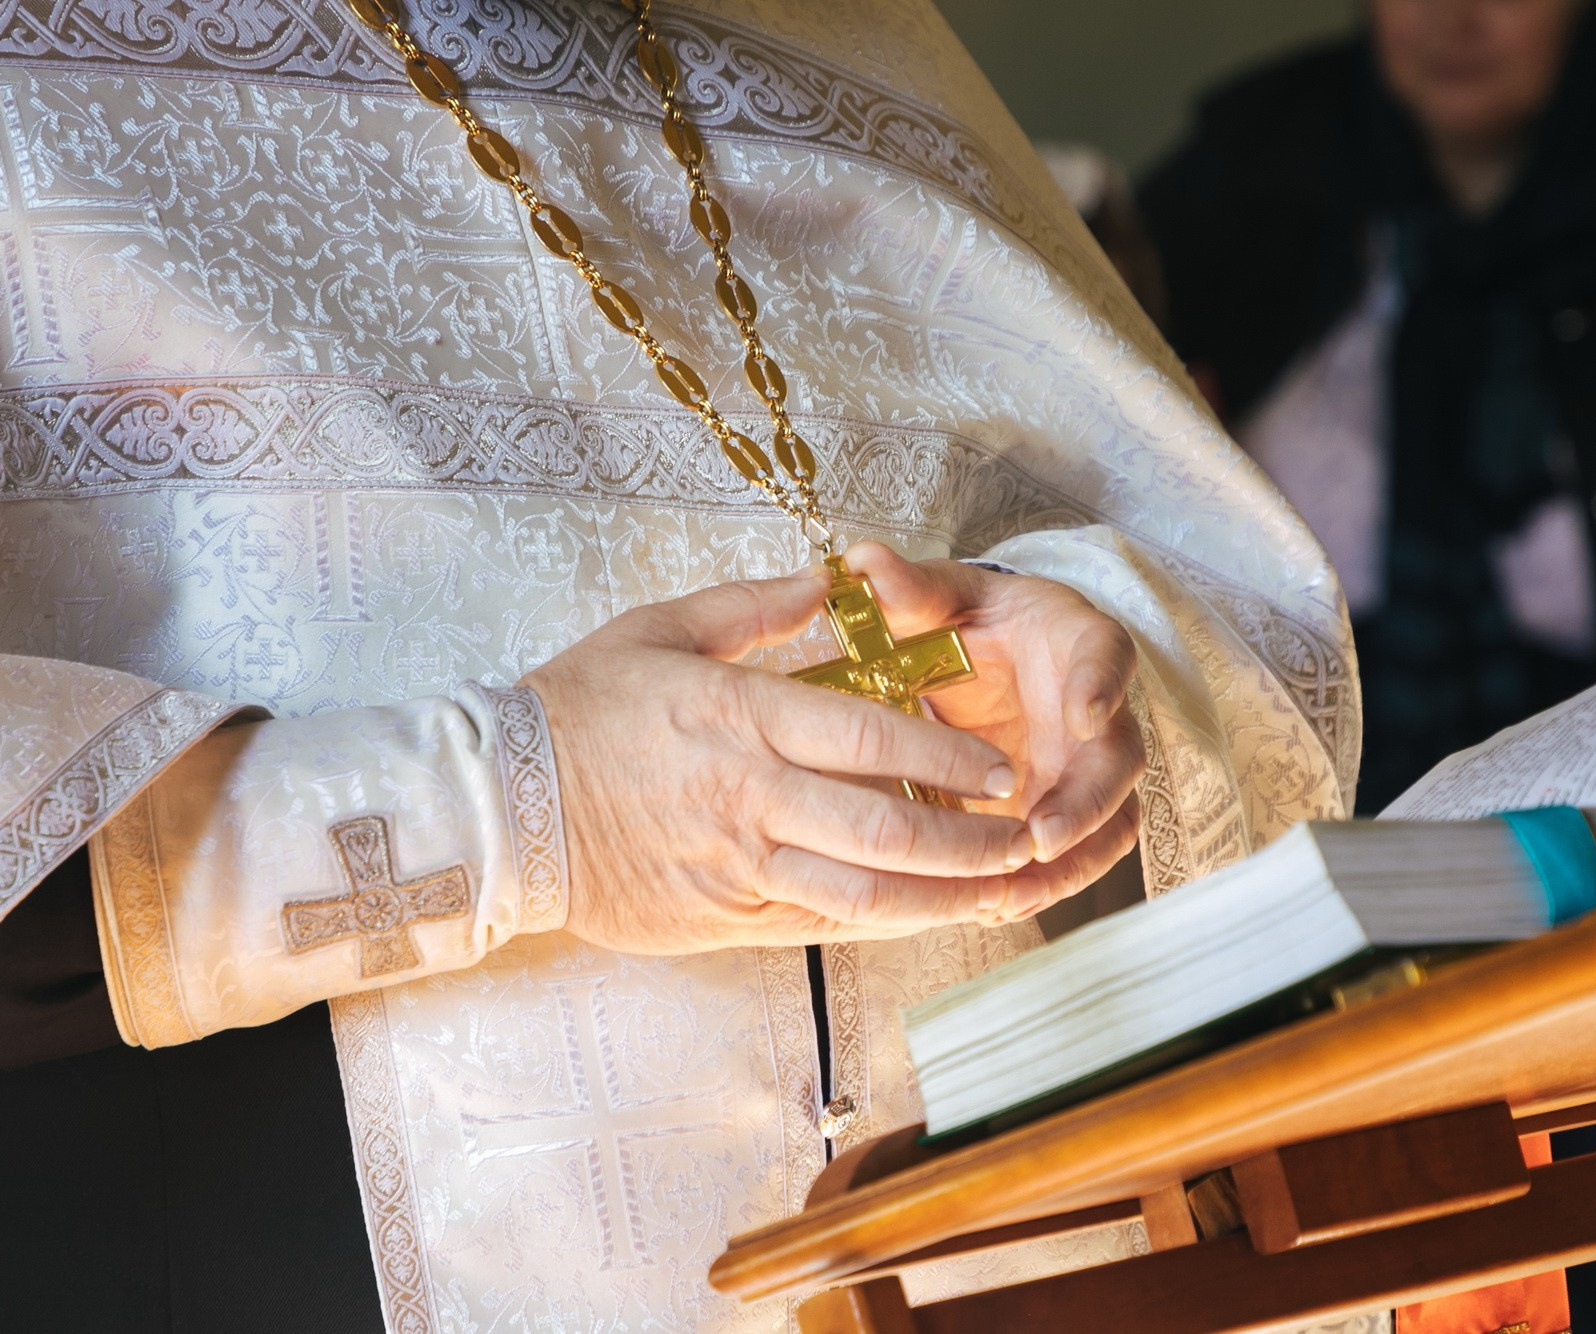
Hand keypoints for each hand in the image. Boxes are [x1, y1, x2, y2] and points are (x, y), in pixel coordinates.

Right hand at [524, 569, 1045, 951]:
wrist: (495, 808)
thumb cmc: (577, 707)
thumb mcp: (660, 629)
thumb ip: (755, 606)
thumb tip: (829, 580)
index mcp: (741, 716)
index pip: (870, 736)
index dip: (948, 756)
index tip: (1000, 767)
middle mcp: (749, 797)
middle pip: (884, 828)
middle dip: (968, 840)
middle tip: (1021, 836)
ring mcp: (737, 867)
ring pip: (862, 895)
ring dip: (941, 898)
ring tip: (998, 891)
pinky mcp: (721, 918)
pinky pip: (818, 924)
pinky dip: (879, 924)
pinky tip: (922, 916)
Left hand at [842, 541, 1144, 923]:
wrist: (988, 662)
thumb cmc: (975, 625)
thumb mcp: (944, 600)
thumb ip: (910, 588)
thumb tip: (863, 561)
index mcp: (1077, 643)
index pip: (1106, 656)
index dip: (1101, 685)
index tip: (1082, 712)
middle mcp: (1098, 711)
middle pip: (1117, 759)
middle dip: (1085, 802)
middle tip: (1041, 836)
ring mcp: (1088, 768)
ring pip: (1108, 822)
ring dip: (1069, 862)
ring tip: (1013, 892)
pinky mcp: (1069, 812)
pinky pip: (1076, 856)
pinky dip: (1044, 884)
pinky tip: (997, 905)